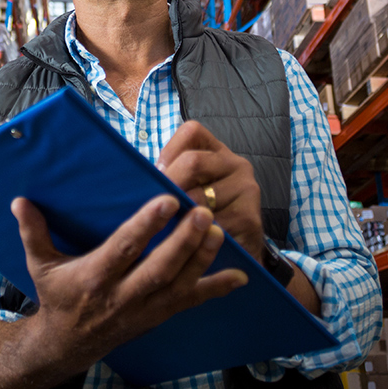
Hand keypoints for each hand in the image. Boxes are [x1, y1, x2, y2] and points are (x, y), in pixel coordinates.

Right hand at [10, 194, 247, 374]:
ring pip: (179, 285)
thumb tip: (20, 201)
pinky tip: (240, 276)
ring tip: (218, 229)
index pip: (123, 249)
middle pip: (159, 268)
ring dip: (201, 258)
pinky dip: (216, 289)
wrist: (68, 344)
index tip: (166, 200)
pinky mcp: (159, 315)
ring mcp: (144, 309)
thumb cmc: (57, 296)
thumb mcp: (40, 265)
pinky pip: (191, 303)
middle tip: (203, 212)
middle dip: (183, 241)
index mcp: (94, 277)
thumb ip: (33, 232)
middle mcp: (122, 295)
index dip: (145, 225)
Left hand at [157, 121, 263, 258]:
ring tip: (168, 230)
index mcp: (218, 152)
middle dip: (168, 186)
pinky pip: (211, 225)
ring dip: (178, 216)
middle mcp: (237, 165)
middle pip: (193, 162)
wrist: (237, 256)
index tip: (158, 176)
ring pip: (199, 198)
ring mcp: (247, 191)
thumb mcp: (188, 190)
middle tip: (156, 207)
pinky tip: (186, 244)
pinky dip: (193, 237)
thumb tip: (137, 178)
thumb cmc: (203, 219)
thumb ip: (169, 178)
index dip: (168, 152)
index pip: (191, 132)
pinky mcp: (250, 219)